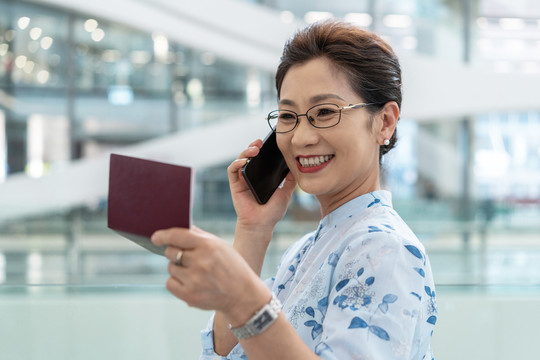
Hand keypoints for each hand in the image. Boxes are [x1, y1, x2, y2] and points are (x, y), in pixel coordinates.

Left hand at [151, 226, 270, 322]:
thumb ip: (200, 236)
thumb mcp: (220, 246)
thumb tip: (179, 228)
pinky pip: (170, 283)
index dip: (163, 235)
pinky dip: (176, 282)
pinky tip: (190, 282)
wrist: (242, 294)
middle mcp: (200, 262)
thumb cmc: (231, 266)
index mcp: (208, 246)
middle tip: (186, 257)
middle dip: (174, 252)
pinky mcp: (189, 296)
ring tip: (194, 272)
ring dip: (177, 268)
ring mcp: (194, 280)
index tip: (155, 237)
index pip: (177, 236)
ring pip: (171, 267)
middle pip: (171, 252)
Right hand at [228, 139, 296, 230]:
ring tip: (254, 149)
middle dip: (254, 146)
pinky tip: (244, 162)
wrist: (262, 224)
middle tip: (260, 142)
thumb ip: (290, 181)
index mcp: (262, 176)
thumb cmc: (272, 211)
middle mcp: (251, 176)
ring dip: (246, 152)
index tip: (270, 142)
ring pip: (240, 159)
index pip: (262, 158)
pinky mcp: (235, 185)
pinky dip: (236, 163)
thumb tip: (296, 167)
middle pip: (250, 156)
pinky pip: (232, 171)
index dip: (264, 149)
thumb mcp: (286, 193)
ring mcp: (242, 179)